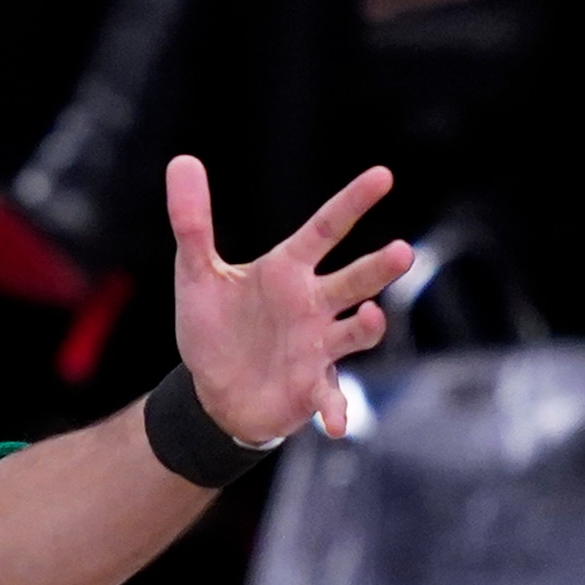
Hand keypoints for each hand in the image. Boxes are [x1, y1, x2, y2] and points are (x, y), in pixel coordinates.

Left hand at [168, 156, 411, 442]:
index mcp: (287, 270)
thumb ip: (192, 221)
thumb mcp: (195, 273)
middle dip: (378, 268)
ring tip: (374, 316)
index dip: (352, 203)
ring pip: (356, 332)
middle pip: (353, 279)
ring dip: (369, 326)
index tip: (382, 175)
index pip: (325, 229)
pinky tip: (336, 424)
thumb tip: (181, 160)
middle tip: (403, 251)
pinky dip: (336, 409)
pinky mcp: (313, 387)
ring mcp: (319, 346)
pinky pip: (332, 397)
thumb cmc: (214, 326)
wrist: (213, 390)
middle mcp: (313, 304)